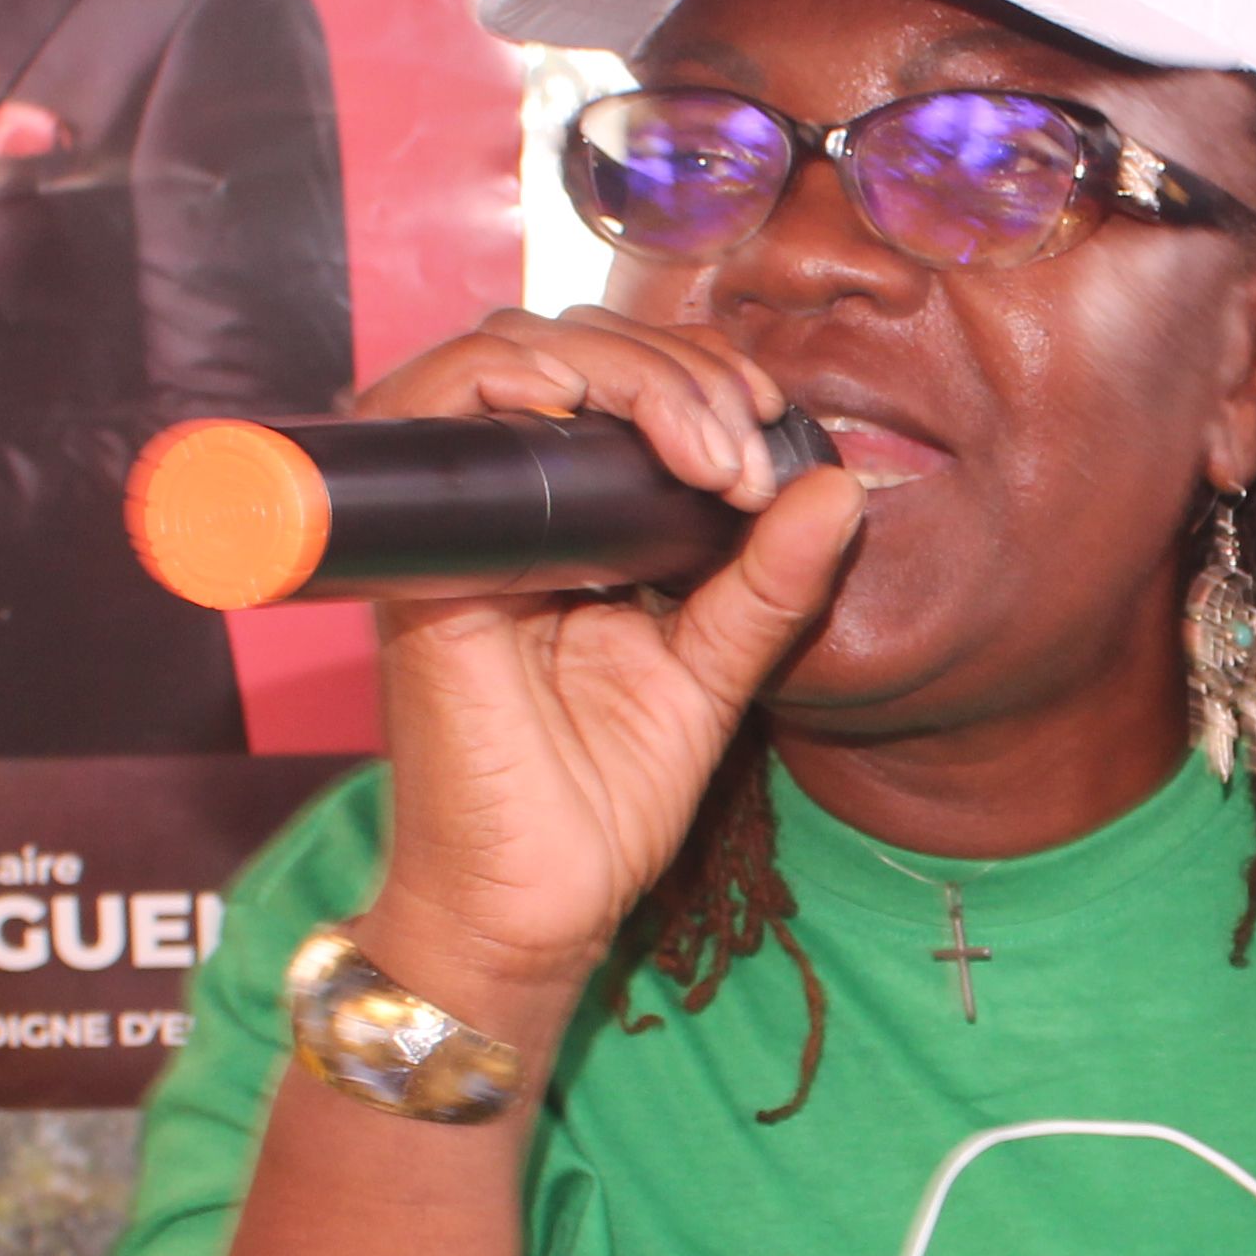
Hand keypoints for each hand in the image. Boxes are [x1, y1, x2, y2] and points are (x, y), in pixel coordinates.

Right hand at [348, 307, 862, 1013]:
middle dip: (670, 366)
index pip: (614, 376)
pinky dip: (495, 380)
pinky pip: (424, 422)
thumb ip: (769, 582)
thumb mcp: (714, 674)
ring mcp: (452, 530)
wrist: (536, 909)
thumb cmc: (603, 803)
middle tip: (740, 442)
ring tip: (698, 444)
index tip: (768, 421)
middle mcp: (505, 509)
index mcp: (570, 522)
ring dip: (612, 368)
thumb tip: (840, 483)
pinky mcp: (416, 562)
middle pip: (561, 345)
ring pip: (499, 355)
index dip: (693, 367)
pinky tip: (574, 404)